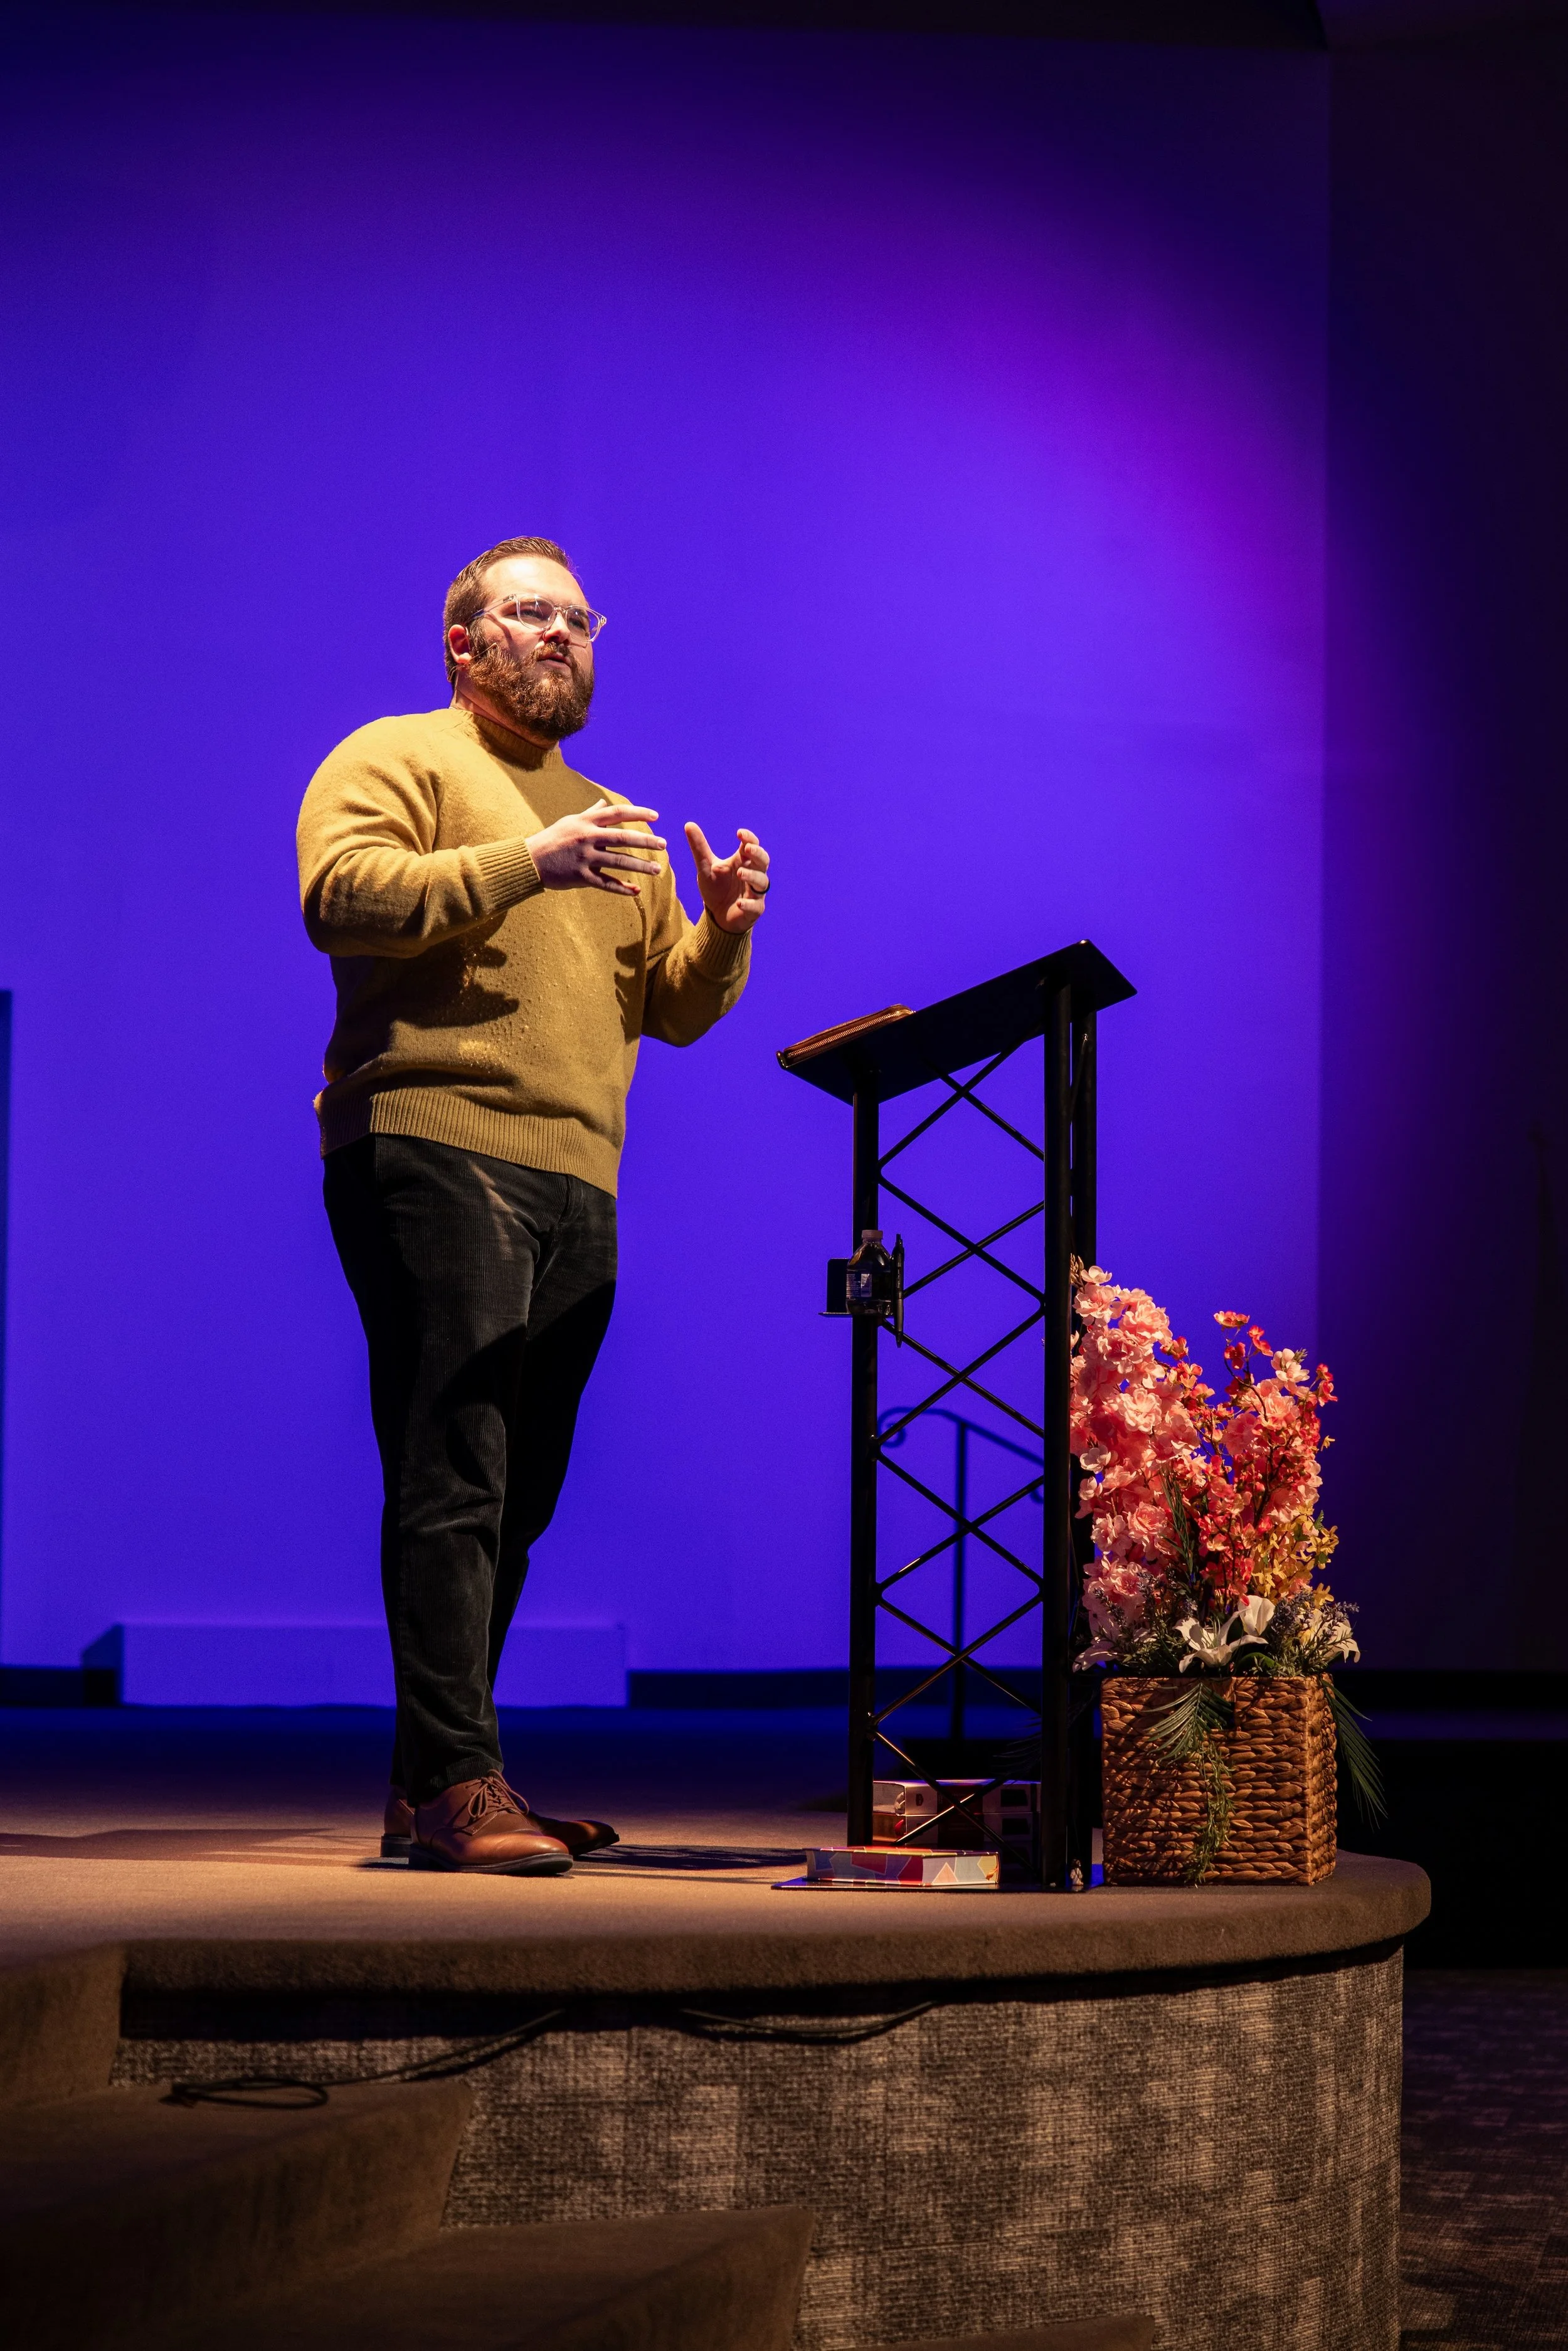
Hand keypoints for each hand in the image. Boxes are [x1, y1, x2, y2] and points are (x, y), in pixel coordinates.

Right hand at [526, 800, 665, 897]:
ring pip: (618, 862)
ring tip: (658, 870)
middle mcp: (586, 837)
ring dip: (640, 866)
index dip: (638, 813)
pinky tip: (636, 891)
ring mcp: (583, 858)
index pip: (617, 813)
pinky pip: (605, 884)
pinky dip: (621, 889)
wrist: (529, 860)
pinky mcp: (580, 876)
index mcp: (586, 822)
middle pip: (622, 837)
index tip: (656, 816)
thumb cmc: (552, 839)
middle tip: (664, 845)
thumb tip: (603, 804)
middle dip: (645, 841)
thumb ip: (590, 814)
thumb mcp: (570, 821)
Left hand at [685, 823, 770, 933]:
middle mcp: (753, 874)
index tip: (739, 833)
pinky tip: (739, 902)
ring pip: (762, 881)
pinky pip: (756, 906)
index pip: (752, 845)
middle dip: (757, 853)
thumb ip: (699, 847)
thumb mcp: (705, 866)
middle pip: (763, 861)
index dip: (749, 838)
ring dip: (753, 876)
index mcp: (743, 861)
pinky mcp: (754, 909)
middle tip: (747, 848)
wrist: (717, 915)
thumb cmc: (716, 888)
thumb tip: (688, 824)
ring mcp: (755, 892)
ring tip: (739, 873)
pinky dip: (749, 903)